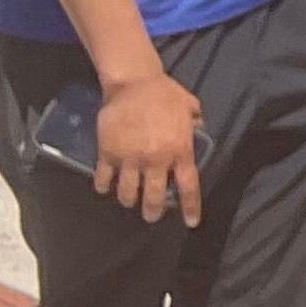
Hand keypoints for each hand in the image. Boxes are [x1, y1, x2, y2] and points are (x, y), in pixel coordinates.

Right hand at [96, 71, 203, 226]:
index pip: (188, 187)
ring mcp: (130, 159)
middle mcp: (156, 160)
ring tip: (129, 200)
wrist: (133, 83)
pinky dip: (104, 186)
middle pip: (155, 198)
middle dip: (153, 211)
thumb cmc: (165, 93)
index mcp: (180, 150)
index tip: (190, 223)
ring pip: (128, 193)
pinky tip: (105, 187)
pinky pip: (104, 178)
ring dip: (129, 200)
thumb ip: (196, 122)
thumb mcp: (190, 107)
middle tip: (152, 215)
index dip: (190, 207)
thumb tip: (201, 129)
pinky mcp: (108, 153)